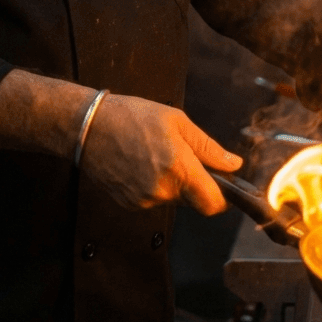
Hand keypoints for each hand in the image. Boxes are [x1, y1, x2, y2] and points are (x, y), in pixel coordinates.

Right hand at [80, 93, 242, 214]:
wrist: (89, 127)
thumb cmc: (131, 117)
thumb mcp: (176, 121)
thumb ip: (208, 147)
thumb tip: (233, 164)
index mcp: (178, 169)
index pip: (213, 204)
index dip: (225, 199)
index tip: (226, 187)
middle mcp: (162, 191)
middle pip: (194, 200)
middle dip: (196, 183)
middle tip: (184, 155)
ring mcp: (144, 200)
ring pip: (173, 199)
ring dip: (174, 183)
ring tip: (157, 154)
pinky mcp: (130, 204)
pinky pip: (154, 199)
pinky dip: (155, 185)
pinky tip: (143, 163)